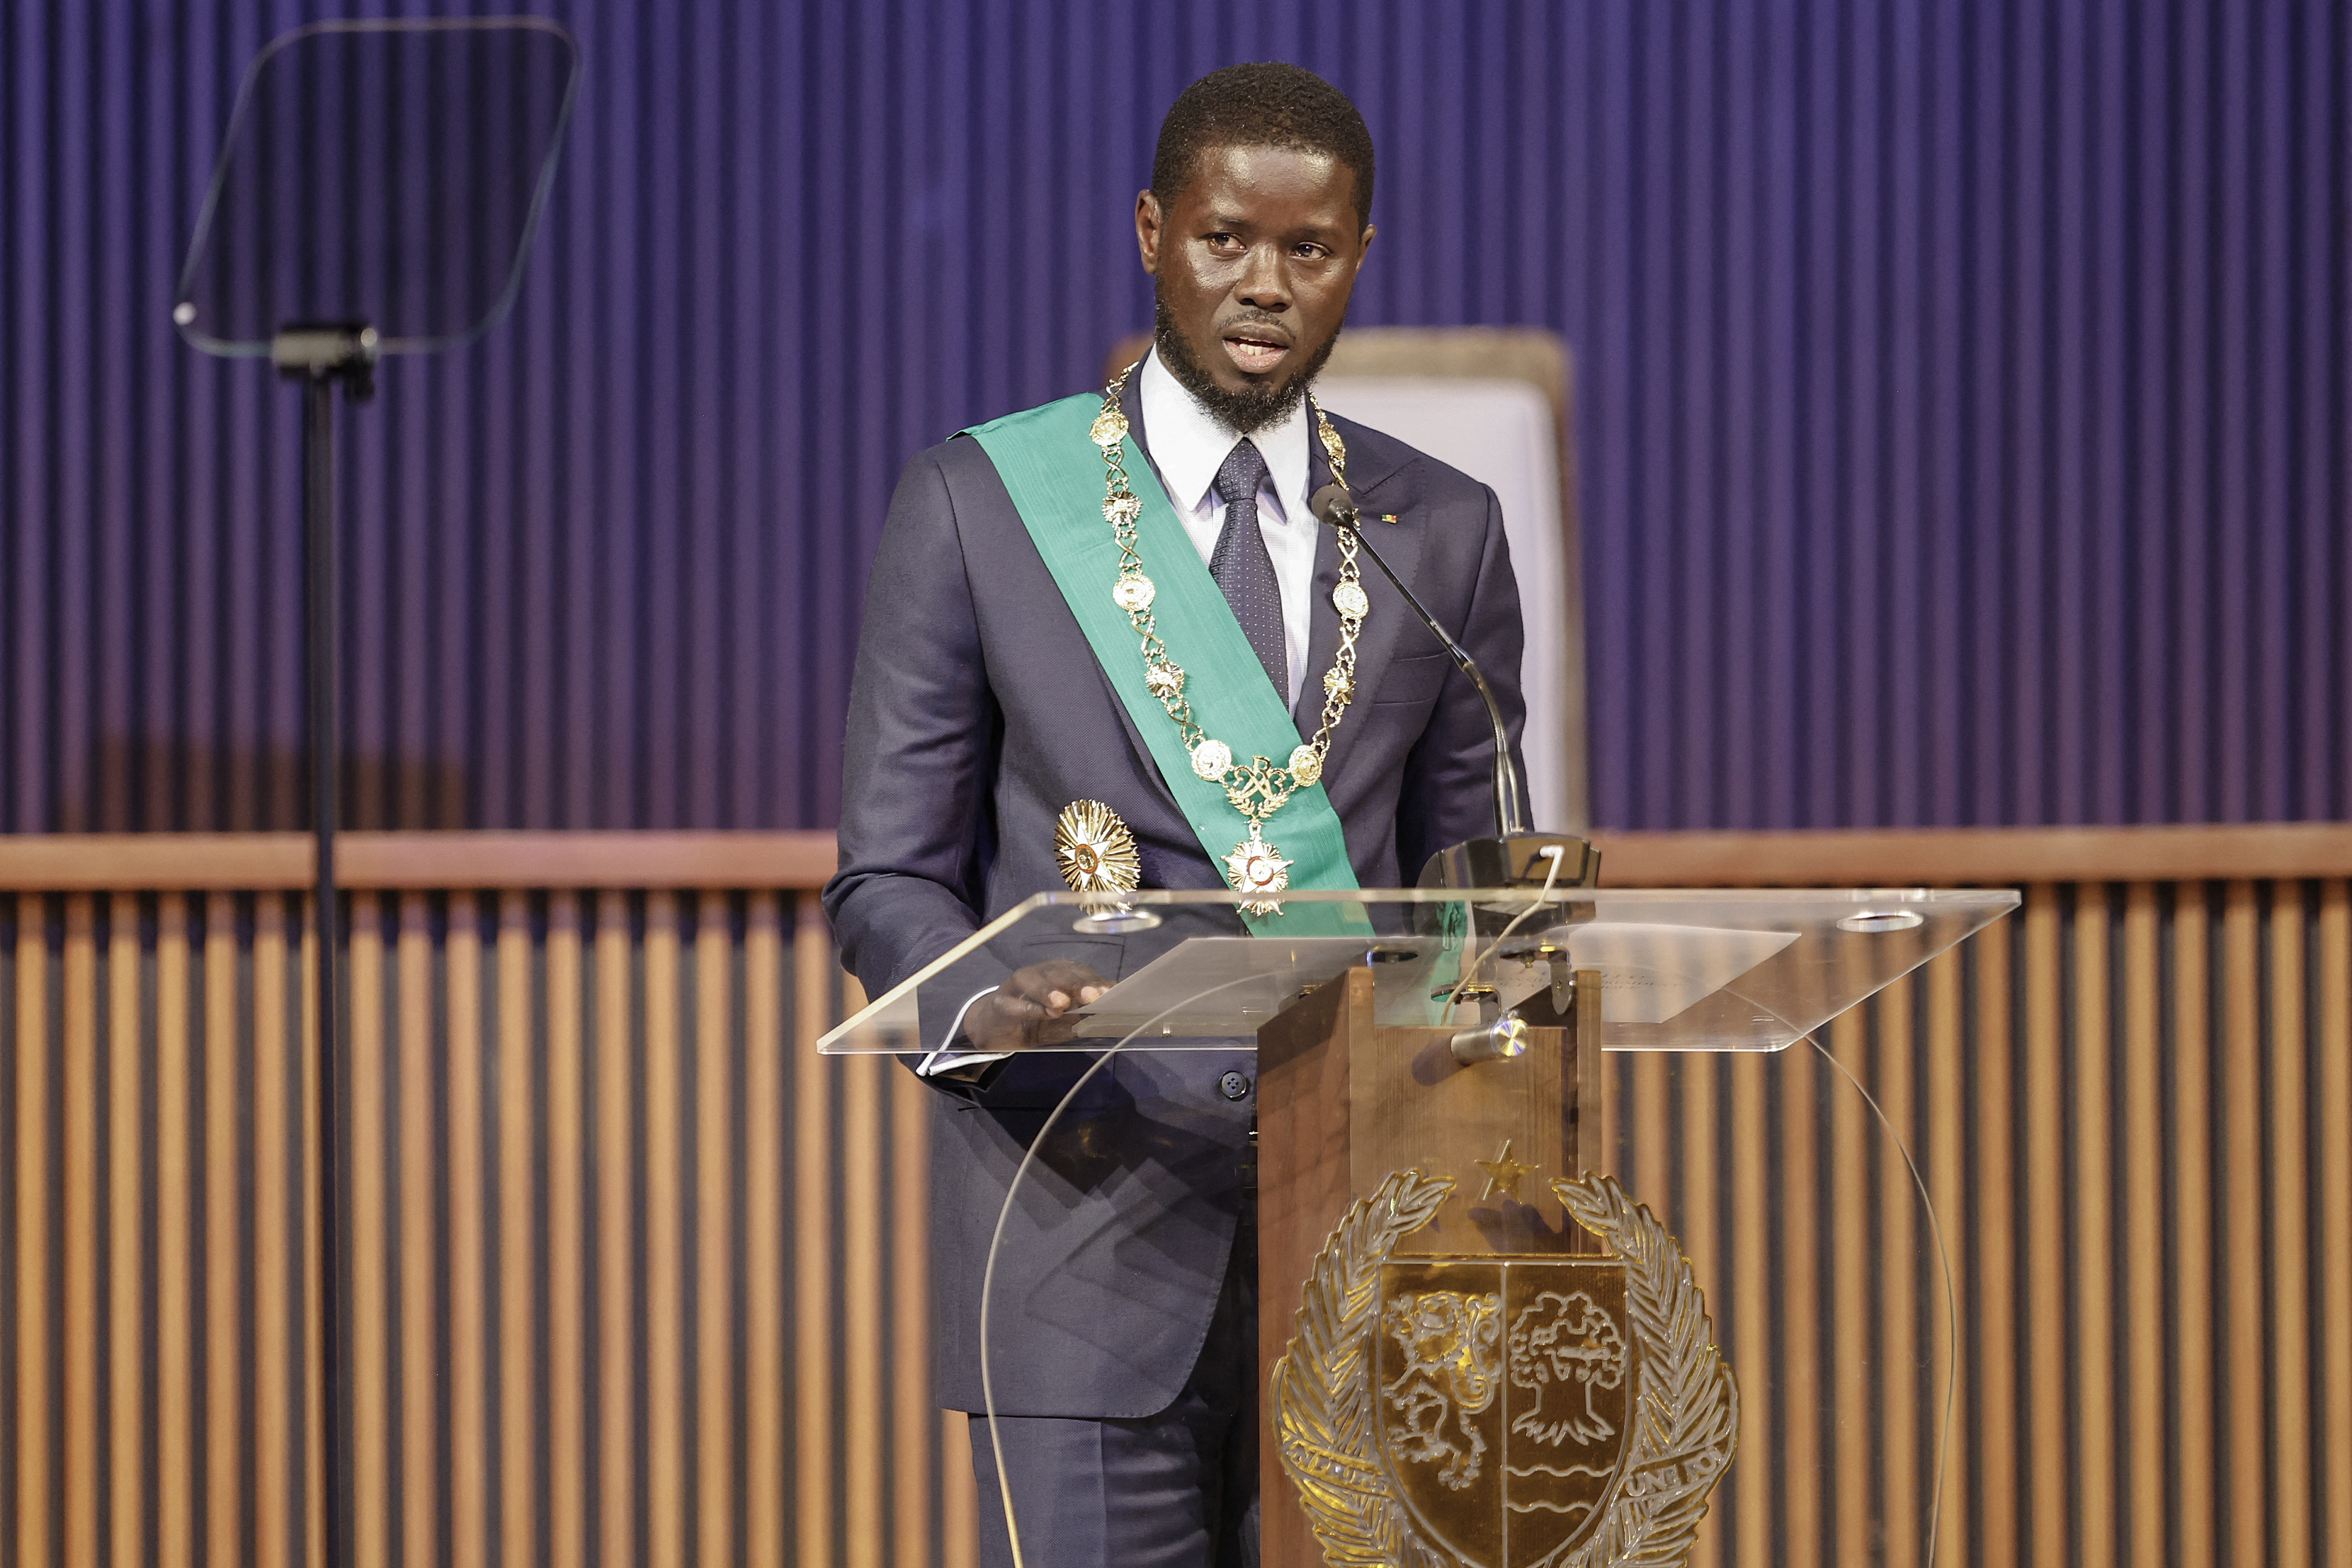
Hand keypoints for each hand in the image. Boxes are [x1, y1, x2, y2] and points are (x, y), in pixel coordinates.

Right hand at [962, 960, 1111, 1051]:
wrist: (998, 1030)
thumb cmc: (1037, 1021)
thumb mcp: (1065, 1021)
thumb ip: (1084, 1015)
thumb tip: (1109, 1012)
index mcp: (1059, 974)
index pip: (1079, 972)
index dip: (1093, 981)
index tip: (1107, 994)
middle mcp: (1039, 973)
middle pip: (1058, 972)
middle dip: (1076, 983)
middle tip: (1090, 997)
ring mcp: (1016, 985)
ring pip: (1031, 978)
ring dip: (1048, 990)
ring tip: (1062, 1004)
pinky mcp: (999, 1001)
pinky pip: (1012, 1002)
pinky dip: (1026, 1007)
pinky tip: (1040, 1014)